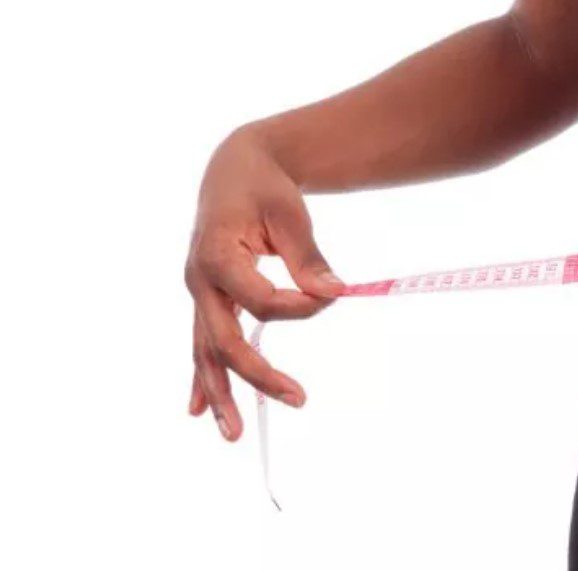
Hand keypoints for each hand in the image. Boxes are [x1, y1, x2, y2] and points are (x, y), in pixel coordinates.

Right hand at [184, 128, 344, 440]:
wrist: (234, 169)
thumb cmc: (265, 187)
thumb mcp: (290, 213)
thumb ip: (308, 256)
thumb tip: (335, 292)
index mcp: (217, 255)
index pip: (261, 301)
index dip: (302, 307)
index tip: (331, 293)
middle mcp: (200, 280)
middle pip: (225, 341)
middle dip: (259, 375)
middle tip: (299, 399)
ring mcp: (199, 294)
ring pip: (205, 352)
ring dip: (219, 395)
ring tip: (234, 435)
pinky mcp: (207, 300)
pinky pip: (201, 345)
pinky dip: (202, 377)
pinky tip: (201, 412)